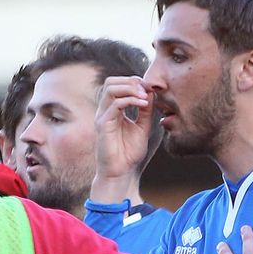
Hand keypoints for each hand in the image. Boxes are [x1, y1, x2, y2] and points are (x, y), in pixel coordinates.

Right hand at [89, 76, 153, 202]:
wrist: (121, 172)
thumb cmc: (129, 153)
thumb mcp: (143, 127)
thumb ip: (145, 110)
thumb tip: (150, 92)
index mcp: (113, 110)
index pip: (118, 84)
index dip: (134, 82)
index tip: (150, 89)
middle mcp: (105, 111)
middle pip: (111, 81)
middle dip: (130, 81)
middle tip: (146, 90)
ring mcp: (102, 116)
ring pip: (111, 88)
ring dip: (130, 88)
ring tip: (144, 96)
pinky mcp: (103, 124)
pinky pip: (115, 104)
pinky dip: (131, 100)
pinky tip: (143, 104)